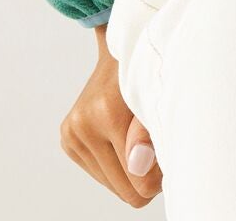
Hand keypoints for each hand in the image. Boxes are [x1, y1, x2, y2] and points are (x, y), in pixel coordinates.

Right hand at [60, 24, 162, 206]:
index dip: (158, 174)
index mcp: (106, 113)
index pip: (137, 180)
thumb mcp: (159, 94)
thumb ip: (148, 134)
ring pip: (111, 185)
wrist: (122, 47)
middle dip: (144, 175)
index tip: (168, 152)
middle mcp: (82, 124)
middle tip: (157, 145)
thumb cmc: (148, 70)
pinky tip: (122, 137)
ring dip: (129, 169)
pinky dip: (115, 161)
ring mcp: (71, 132)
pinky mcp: (67, 138)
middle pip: (123, 188)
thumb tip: (139, 168)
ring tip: (139, 137)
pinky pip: (99, 173)